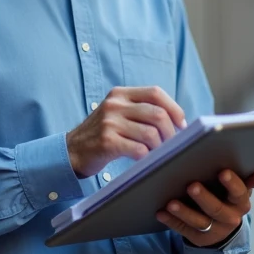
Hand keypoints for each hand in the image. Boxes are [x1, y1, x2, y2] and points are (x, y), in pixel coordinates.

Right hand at [65, 87, 186, 176]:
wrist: (71, 151)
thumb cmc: (102, 134)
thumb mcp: (118, 113)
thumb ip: (141, 111)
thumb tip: (177, 121)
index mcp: (120, 94)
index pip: (156, 93)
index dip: (174, 108)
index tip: (181, 124)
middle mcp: (115, 104)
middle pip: (157, 114)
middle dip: (170, 132)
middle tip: (171, 144)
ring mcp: (109, 122)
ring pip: (151, 133)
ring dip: (160, 147)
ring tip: (157, 153)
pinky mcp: (106, 142)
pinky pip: (138, 149)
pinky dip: (147, 157)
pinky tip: (144, 160)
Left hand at [155, 167, 253, 246]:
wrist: (223, 228)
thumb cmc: (229, 198)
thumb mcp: (240, 190)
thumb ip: (250, 178)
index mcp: (241, 203)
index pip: (239, 194)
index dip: (232, 184)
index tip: (223, 172)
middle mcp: (229, 219)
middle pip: (216, 209)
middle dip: (204, 198)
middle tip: (191, 185)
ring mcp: (213, 231)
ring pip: (198, 222)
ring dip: (184, 212)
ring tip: (170, 202)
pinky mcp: (197, 239)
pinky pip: (182, 230)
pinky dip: (171, 221)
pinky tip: (160, 212)